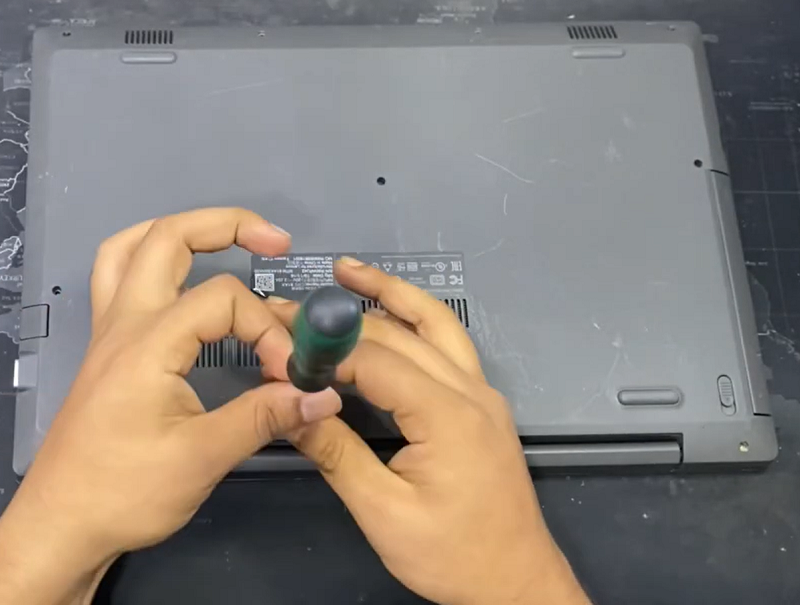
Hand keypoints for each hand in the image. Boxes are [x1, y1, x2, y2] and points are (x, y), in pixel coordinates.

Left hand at [0, 209, 341, 604]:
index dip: (268, 329)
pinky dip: (150, 259)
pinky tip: (180, 279)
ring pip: (130, 247)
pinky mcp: (107, 348)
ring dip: (180, 232)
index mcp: (148, 344)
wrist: (62, 525)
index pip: (223, 301)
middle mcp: (124, 323)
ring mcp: (109, 332)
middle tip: (276, 242)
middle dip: (227, 225)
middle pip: (168, 238)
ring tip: (226, 239)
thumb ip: (264, 417)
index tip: (291, 374)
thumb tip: (323, 394)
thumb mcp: (202, 458)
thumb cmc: (126, 493)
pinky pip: (118, 277)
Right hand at [268, 259, 588, 604]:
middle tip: (293, 304)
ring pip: (437, 325)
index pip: (374, 360)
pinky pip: (450, 346)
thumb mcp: (383, 513)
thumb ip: (336, 453)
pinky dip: (417, 321)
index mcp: (448, 415)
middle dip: (346, 314)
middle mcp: (471, 391)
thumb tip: (290, 407)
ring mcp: (483, 394)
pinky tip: (393, 316)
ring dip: (393, 295)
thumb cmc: (453, 556)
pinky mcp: (483, 405)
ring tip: (351, 272)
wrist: (515, 582)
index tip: (278, 343)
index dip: (324, 349)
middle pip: (403, 334)